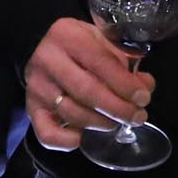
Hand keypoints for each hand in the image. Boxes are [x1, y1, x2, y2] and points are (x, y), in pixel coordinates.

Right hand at [24, 18, 148, 151]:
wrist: (42, 50)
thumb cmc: (79, 46)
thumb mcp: (101, 41)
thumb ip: (125, 62)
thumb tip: (145, 86)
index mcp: (67, 36)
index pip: (100, 62)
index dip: (125, 84)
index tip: (143, 98)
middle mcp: (48, 60)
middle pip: (86, 91)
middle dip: (117, 108)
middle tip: (138, 117)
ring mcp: (37, 87)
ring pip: (71, 113)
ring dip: (101, 123)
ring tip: (118, 123)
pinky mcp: (31, 109)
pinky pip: (46, 133)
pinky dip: (66, 141)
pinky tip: (81, 137)